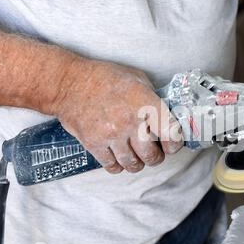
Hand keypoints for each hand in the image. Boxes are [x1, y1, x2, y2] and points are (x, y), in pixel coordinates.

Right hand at [50, 60, 182, 173]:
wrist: (68, 83)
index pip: (171, 134)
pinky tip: (118, 157)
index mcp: (146, 104)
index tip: (173, 144)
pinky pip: (112, 166)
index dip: (175, 143)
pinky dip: (118, 165)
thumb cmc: (104, 78)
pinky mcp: (94, 144)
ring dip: (138, 163)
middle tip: (155, 152)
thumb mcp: (137, 79)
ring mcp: (111, 135)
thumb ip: (153, 98)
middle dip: (157, 157)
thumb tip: (167, 115)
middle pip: (152, 156)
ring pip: (133, 164)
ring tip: (136, 156)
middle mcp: (130, 122)